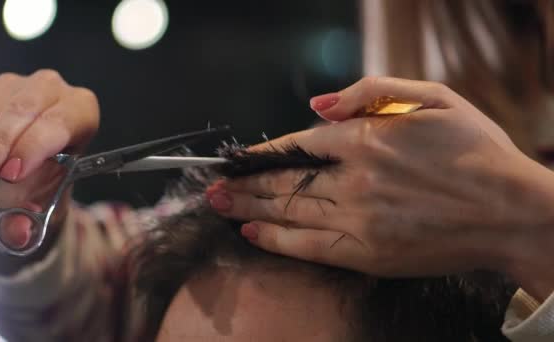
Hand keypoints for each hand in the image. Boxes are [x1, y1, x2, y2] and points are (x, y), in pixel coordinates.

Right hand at [0, 70, 98, 266]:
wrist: (19, 169)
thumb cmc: (40, 177)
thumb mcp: (43, 198)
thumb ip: (31, 216)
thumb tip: (18, 233)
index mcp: (80, 111)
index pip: (60, 122)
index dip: (35, 146)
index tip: (12, 172)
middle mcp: (51, 90)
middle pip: (24, 110)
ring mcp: (14, 85)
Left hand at [208, 77, 553, 299]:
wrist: (512, 212)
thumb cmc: (477, 152)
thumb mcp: (435, 99)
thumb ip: (373, 92)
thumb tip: (318, 104)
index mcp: (369, 139)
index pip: (300, 144)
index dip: (264, 151)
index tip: (240, 156)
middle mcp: (356, 179)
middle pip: (284, 180)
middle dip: (244, 181)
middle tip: (212, 184)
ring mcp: (359, 218)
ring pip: (289, 211)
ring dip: (248, 207)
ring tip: (217, 204)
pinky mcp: (367, 253)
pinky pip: (309, 246)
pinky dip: (275, 240)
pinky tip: (251, 232)